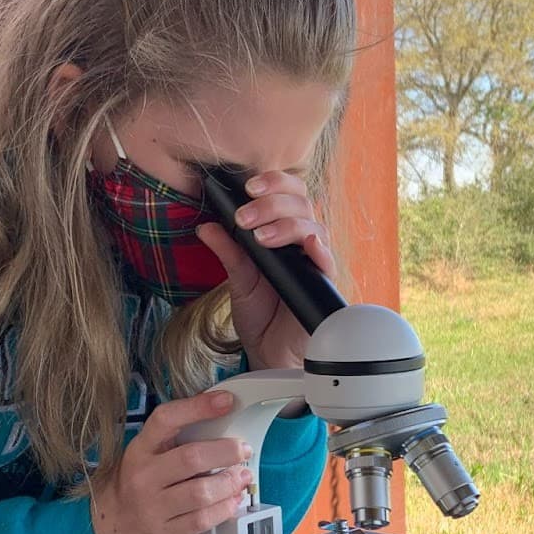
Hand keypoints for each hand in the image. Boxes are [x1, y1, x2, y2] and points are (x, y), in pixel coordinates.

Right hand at [89, 390, 254, 533]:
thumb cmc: (131, 492)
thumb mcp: (141, 461)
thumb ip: (171, 446)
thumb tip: (218, 427)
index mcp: (139, 451)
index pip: (167, 420)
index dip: (198, 407)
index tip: (226, 401)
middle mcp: (143, 477)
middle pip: (192, 457)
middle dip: (227, 451)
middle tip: (243, 449)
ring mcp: (153, 508)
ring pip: (202, 491)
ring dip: (230, 482)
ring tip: (242, 477)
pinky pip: (203, 520)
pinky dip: (225, 508)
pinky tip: (233, 501)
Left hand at [196, 170, 337, 371]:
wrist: (269, 350)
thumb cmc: (260, 313)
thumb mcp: (237, 278)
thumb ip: (227, 250)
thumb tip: (206, 226)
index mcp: (283, 232)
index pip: (288, 193)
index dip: (274, 182)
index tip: (248, 187)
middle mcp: (302, 243)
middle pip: (302, 203)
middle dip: (272, 203)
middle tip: (245, 217)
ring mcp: (315, 262)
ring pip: (314, 226)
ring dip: (286, 225)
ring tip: (260, 237)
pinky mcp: (323, 285)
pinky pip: (328, 261)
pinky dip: (319, 250)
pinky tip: (307, 244)